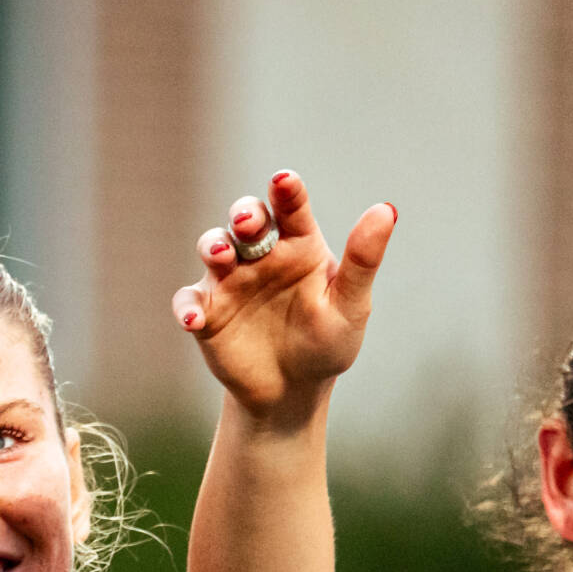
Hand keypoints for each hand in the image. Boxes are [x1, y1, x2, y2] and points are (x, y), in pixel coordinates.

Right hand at [172, 171, 394, 423]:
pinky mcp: (206, 312)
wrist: (292, 390)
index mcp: (299, 246)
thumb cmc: (327, 343)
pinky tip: (195, 319)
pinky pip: (189, 300)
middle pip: (246, 220)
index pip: (292, 208)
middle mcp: (261, 256)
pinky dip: (187, 306)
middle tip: (247, 222)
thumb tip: (385, 209)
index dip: (286, 191)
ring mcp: (230, 282)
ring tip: (221, 256)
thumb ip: (362, 260)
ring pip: (213, 249)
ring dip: (213, 246)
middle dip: (244, 214)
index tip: (283, 181)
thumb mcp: (350, 305)